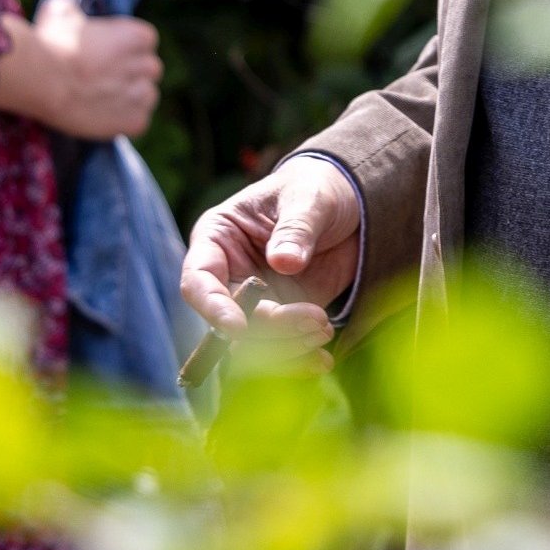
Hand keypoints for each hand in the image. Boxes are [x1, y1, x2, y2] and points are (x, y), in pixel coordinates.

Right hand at [0, 0, 160, 139]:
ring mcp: (140, 96)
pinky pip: (138, 122)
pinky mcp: (132, 122)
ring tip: (102, 98)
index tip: (107, 53)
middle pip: (149, 69)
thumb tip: (70, 14)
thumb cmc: (49, 42)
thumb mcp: (60, 12)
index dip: (126, 47)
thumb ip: (75, 13)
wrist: (39, 79)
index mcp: (136, 36)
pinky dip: (124, 121)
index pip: (145, 41)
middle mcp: (145, 65)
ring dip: (131, 97)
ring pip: (147, 96)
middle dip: (131, 72)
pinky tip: (103, 116)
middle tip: (103, 77)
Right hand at [181, 155, 358, 362]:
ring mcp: (256, 301)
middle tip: (316, 320)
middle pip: (231, 320)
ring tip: (324, 330)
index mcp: (218, 239)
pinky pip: (281, 349)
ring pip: (254, 343)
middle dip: (270, 328)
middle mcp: (229, 275)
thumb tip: (284, 262)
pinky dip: (299, 359)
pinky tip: (323, 361)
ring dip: (287, 346)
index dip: (213, 307)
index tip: (237, 326)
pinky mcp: (283, 318)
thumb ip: (296, 228)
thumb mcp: (309, 198)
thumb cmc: (317, 189)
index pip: (199, 281)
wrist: (351, 203)